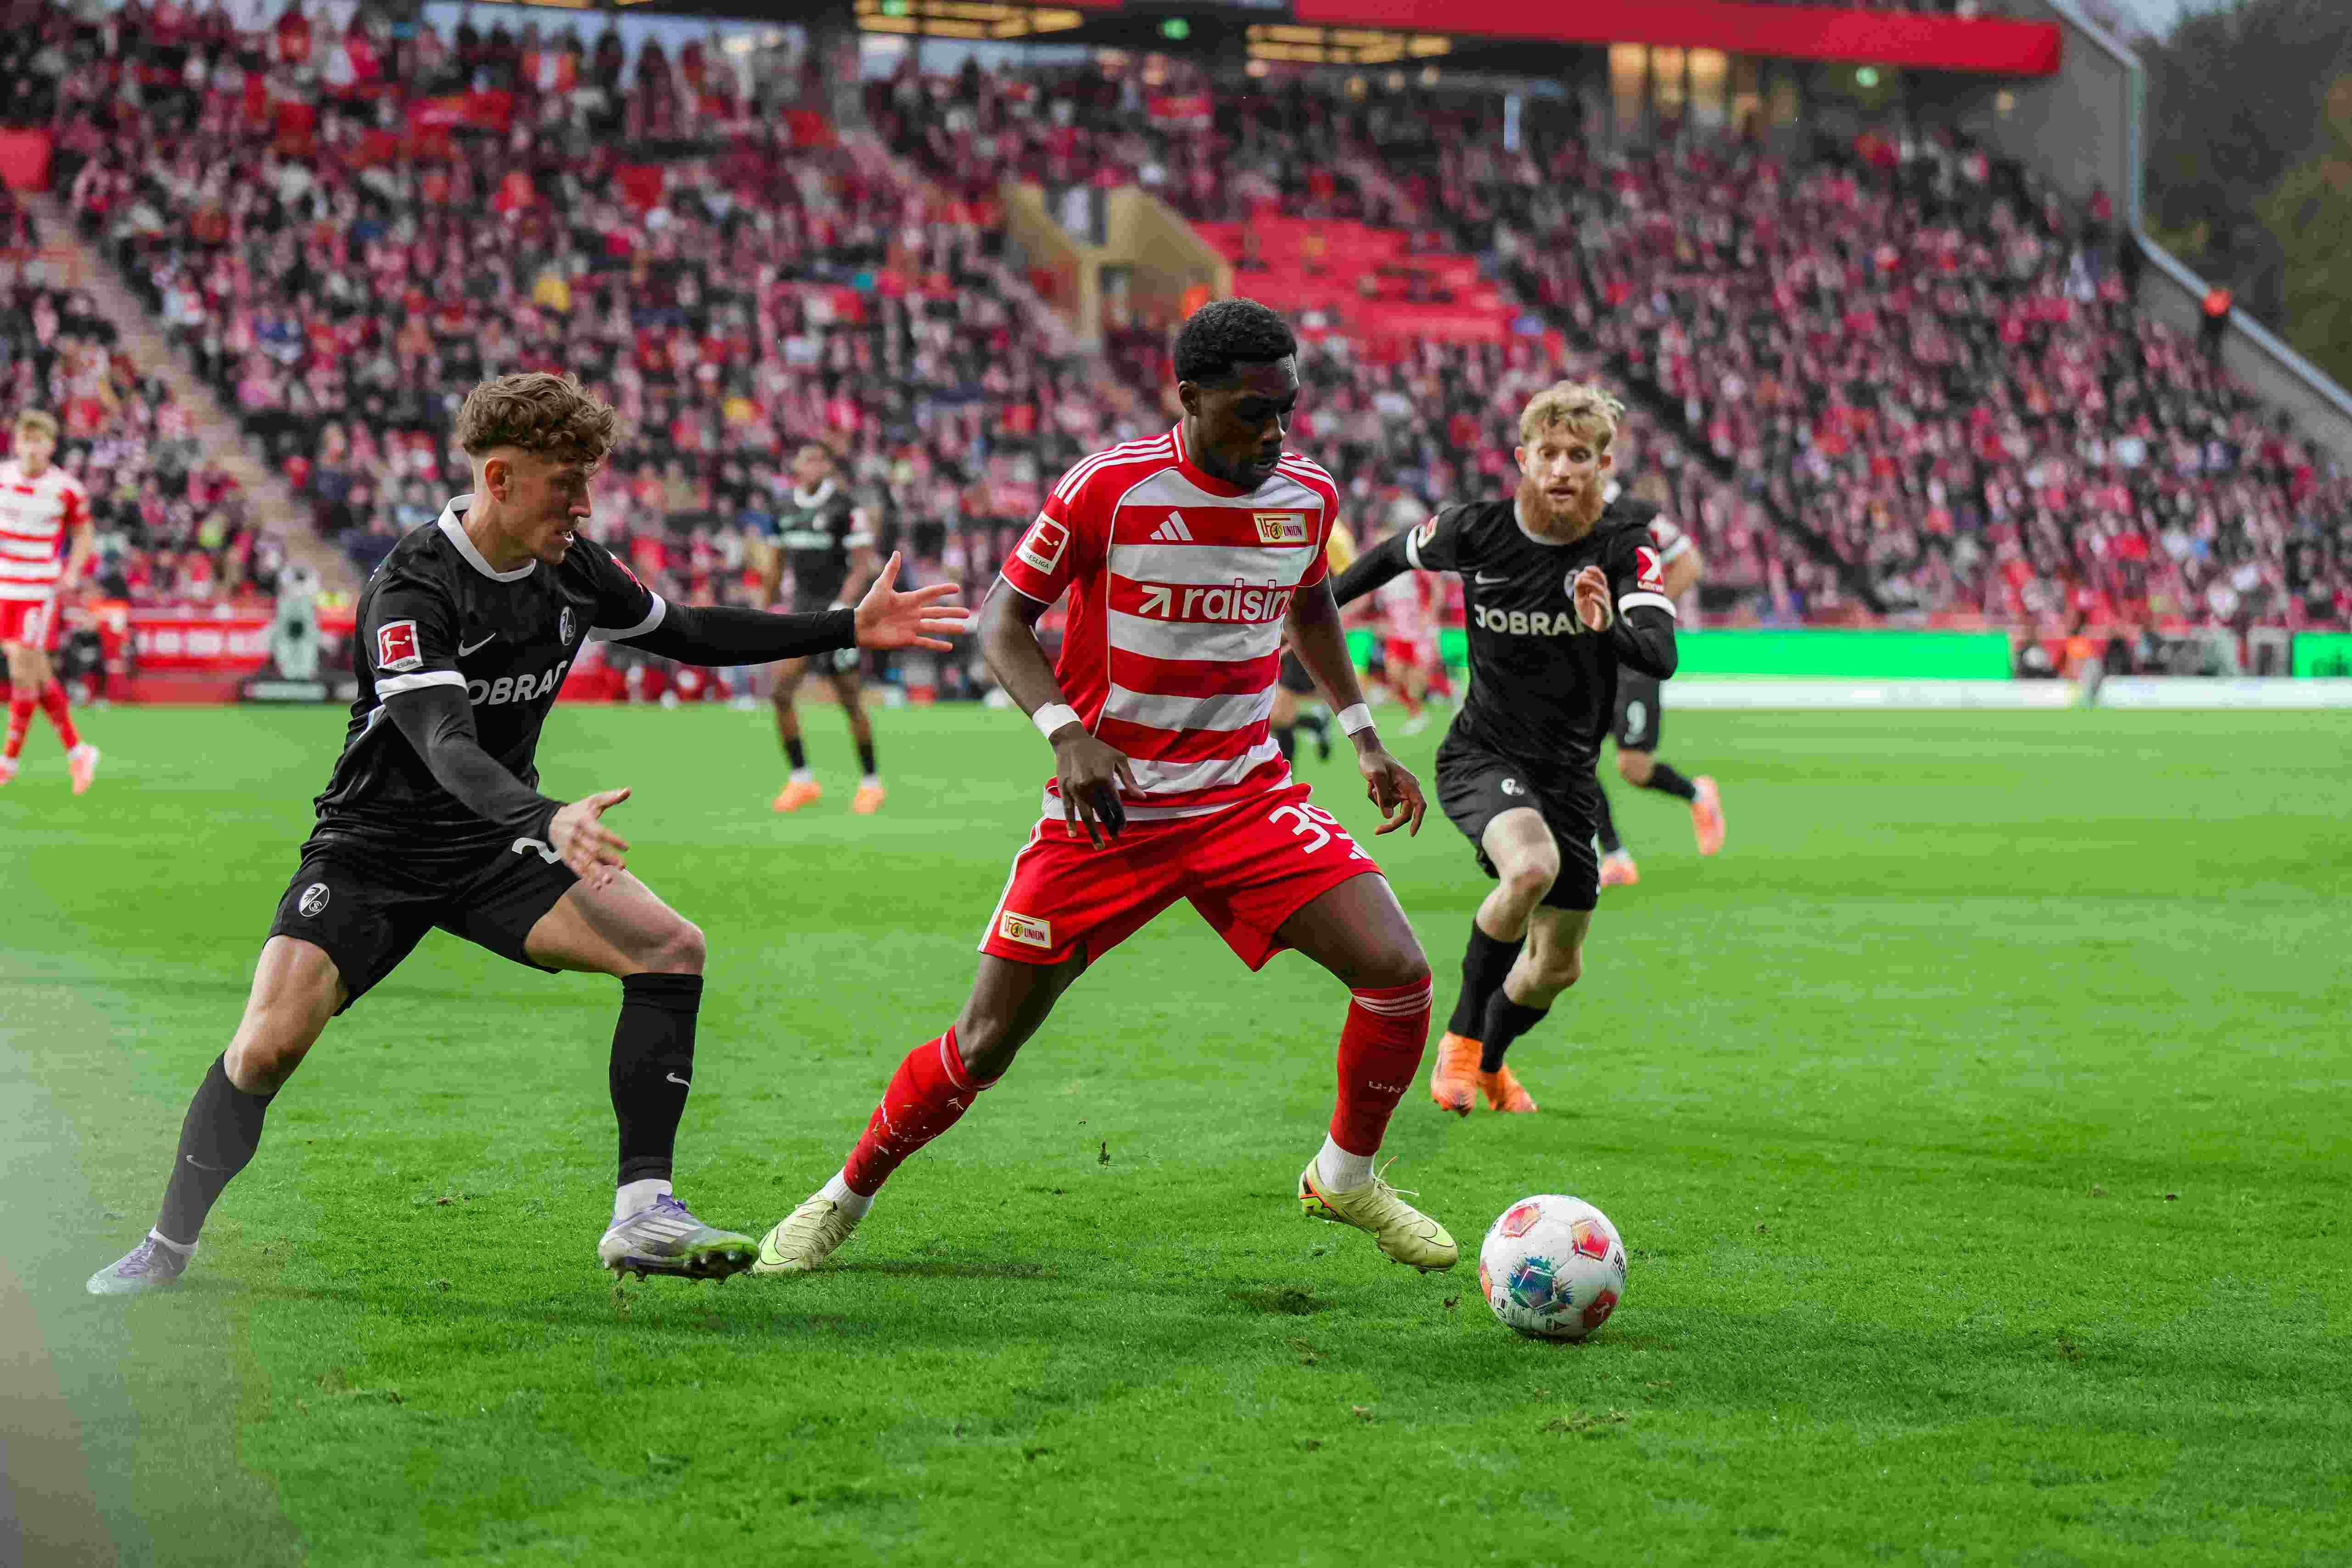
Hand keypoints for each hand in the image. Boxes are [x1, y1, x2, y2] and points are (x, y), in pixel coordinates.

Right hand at [548, 787, 630, 888]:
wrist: (551, 820)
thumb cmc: (578, 811)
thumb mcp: (592, 802)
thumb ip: (610, 797)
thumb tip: (628, 790)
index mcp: (583, 821)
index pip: (599, 832)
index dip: (613, 840)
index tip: (627, 847)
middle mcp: (575, 835)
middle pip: (593, 849)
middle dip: (607, 858)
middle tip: (622, 866)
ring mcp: (569, 847)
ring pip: (584, 861)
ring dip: (596, 872)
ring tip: (609, 880)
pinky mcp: (566, 856)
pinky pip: (576, 868)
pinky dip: (586, 877)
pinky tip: (596, 885)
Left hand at [852, 551, 965, 650]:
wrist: (859, 626)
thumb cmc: (869, 605)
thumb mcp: (881, 586)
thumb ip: (891, 571)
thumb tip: (897, 552)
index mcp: (909, 600)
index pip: (930, 593)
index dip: (943, 590)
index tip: (956, 588)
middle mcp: (913, 613)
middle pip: (938, 612)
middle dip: (952, 612)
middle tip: (968, 613)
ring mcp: (912, 627)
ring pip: (935, 627)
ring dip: (949, 628)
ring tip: (963, 628)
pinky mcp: (907, 639)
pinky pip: (926, 642)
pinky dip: (937, 645)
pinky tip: (949, 647)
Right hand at [1053, 725, 1139, 847]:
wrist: (1070, 740)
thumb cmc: (1098, 749)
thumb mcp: (1118, 759)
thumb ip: (1130, 780)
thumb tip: (1142, 797)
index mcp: (1104, 778)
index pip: (1115, 805)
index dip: (1120, 819)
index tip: (1123, 828)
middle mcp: (1090, 786)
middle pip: (1102, 812)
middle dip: (1109, 827)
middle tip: (1115, 838)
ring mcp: (1075, 789)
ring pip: (1086, 815)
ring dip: (1093, 832)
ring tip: (1099, 846)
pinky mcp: (1064, 789)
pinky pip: (1068, 809)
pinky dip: (1070, 822)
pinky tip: (1074, 834)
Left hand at [1356, 742, 1425, 836]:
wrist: (1367, 752)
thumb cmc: (1374, 760)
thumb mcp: (1377, 776)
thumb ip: (1382, 796)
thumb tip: (1387, 817)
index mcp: (1410, 784)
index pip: (1419, 805)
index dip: (1418, 821)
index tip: (1411, 834)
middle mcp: (1407, 789)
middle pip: (1404, 814)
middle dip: (1391, 822)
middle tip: (1376, 831)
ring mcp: (1398, 792)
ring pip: (1390, 809)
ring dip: (1377, 801)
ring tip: (1370, 784)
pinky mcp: (1390, 793)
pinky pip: (1382, 804)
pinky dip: (1374, 797)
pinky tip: (1370, 784)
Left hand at [1572, 565, 1611, 632]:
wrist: (1593, 627)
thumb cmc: (1587, 611)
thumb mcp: (1579, 598)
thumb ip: (1578, 588)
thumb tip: (1578, 576)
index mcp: (1597, 589)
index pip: (1598, 576)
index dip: (1591, 571)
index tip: (1583, 571)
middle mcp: (1603, 593)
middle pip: (1602, 579)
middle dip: (1594, 573)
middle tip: (1584, 571)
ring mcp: (1605, 602)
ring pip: (1602, 590)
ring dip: (1592, 584)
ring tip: (1582, 581)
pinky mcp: (1605, 611)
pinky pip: (1603, 604)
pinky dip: (1597, 599)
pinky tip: (1590, 596)